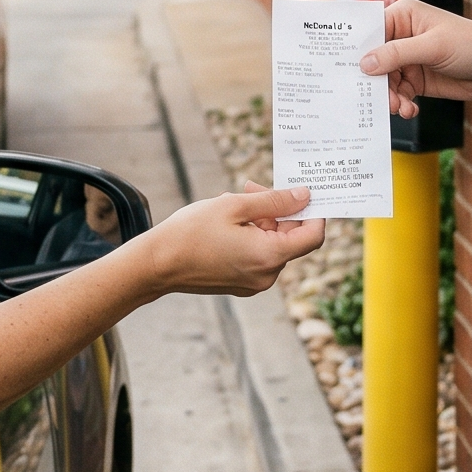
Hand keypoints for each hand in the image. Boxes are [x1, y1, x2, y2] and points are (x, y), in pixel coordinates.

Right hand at [126, 184, 323, 295]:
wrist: (157, 264)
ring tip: (233, 204)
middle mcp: (267, 275)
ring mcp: (254, 283)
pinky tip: (229, 223)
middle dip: (279, 211)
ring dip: (263, 221)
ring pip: (273, 245)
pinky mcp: (241, 284)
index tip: (302, 193)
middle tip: (252, 187)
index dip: (314, 212)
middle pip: (291, 238)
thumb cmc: (191, 232)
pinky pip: (259, 256)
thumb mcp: (235, 206)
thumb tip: (304, 196)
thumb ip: (275, 201)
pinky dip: (253, 237)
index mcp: (270, 256)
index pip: (313, 235)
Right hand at [358, 0, 471, 115]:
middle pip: (373, 60)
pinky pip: (399, 93)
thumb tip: (365, 63)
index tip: (345, 69)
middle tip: (379, 97)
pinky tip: (410, 109)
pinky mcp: (417, 79)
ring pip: (385, 81)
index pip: (370, 30)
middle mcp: (403, 36)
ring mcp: (409, 59)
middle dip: (374, 81)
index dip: (357, 49)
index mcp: (403, 16)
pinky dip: (401, 103)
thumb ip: (397, 54)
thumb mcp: (433, 47)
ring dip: (389, 96)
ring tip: (399, 107)